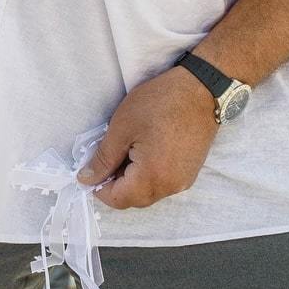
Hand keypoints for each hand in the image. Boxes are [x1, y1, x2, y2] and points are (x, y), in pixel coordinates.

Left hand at [78, 67, 215, 209]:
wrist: (202, 89)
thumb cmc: (160, 102)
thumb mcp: (122, 127)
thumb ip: (103, 159)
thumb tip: (86, 179)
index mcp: (152, 177)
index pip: (118, 199)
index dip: (99, 187)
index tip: (93, 167)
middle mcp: (170, 187)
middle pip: (134, 199)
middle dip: (116, 184)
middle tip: (110, 155)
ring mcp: (183, 182)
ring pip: (148, 193)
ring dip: (133, 180)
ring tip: (128, 150)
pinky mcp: (190, 173)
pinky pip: (163, 184)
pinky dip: (149, 175)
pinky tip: (145, 151)